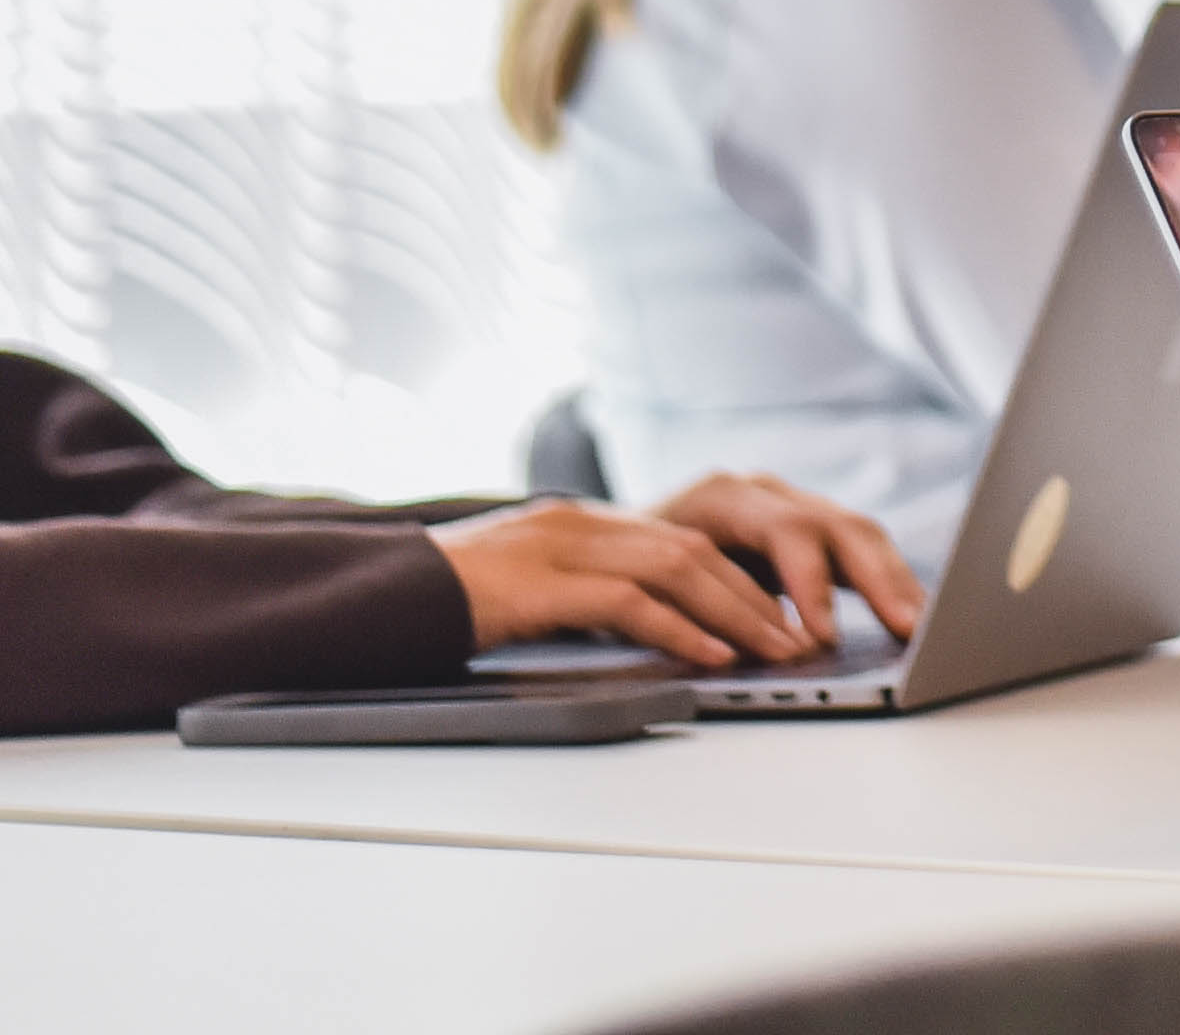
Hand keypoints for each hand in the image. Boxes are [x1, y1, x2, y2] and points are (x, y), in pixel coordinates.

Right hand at [437, 474, 921, 668]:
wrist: (378, 594)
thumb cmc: (453, 604)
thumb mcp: (537, 593)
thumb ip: (594, 598)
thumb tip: (662, 631)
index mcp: (589, 524)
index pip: (688, 542)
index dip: (744, 579)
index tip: (787, 615)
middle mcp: (584, 525)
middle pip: (697, 549)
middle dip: (758, 595)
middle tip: (802, 636)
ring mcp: (561, 547)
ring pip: (676, 568)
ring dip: (735, 611)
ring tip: (776, 648)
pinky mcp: (538, 583)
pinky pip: (627, 601)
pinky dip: (678, 627)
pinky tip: (711, 654)